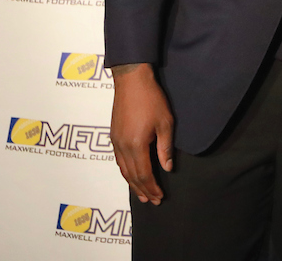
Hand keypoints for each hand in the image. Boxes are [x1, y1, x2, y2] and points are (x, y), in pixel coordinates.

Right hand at [110, 63, 173, 204]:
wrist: (131, 80)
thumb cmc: (151, 99)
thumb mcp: (165, 123)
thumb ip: (165, 148)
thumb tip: (167, 168)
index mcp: (136, 145)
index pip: (144, 174)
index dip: (152, 187)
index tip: (160, 196)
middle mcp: (122, 146)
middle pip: (132, 176)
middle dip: (143, 189)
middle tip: (153, 201)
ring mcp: (115, 141)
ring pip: (123, 170)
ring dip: (132, 184)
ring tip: (142, 194)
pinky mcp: (113, 135)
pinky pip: (118, 160)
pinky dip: (125, 172)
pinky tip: (131, 175)